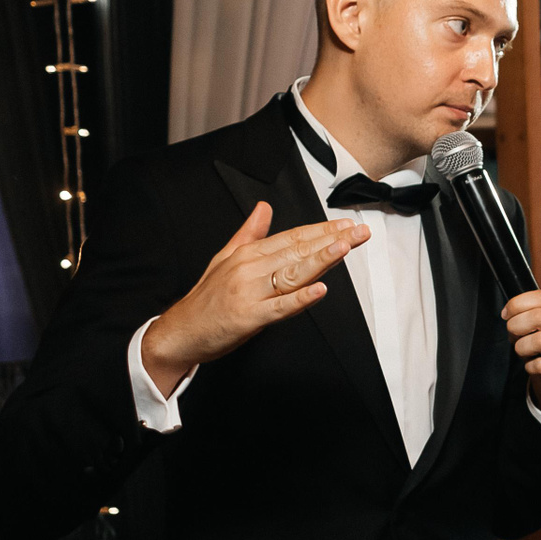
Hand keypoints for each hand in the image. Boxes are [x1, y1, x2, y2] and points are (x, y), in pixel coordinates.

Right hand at [141, 203, 368, 395]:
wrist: (181, 331)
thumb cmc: (207, 298)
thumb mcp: (225, 258)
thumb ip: (249, 233)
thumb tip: (264, 208)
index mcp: (248, 254)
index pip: (292, 237)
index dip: (321, 230)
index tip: (346, 224)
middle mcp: (250, 269)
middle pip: (297, 251)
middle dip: (332, 240)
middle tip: (359, 232)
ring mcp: (250, 292)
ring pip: (292, 274)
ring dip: (320, 260)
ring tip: (344, 247)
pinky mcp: (249, 317)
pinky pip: (279, 307)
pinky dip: (300, 299)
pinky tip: (320, 290)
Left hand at [503, 290, 540, 420]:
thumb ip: (534, 313)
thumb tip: (509, 312)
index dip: (518, 304)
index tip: (506, 314)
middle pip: (539, 316)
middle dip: (516, 325)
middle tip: (513, 334)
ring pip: (539, 341)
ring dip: (521, 347)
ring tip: (524, 351)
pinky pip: (540, 365)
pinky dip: (529, 367)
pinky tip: (535, 366)